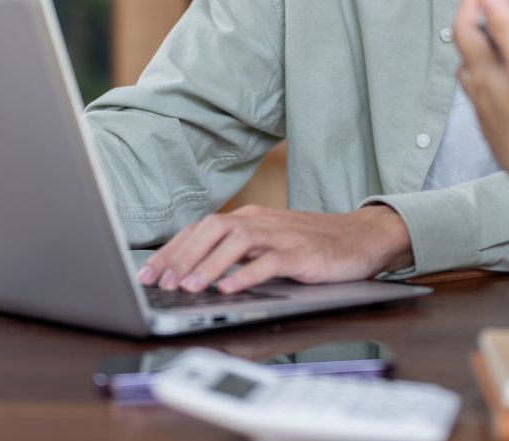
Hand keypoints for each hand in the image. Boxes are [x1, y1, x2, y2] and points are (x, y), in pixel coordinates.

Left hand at [137, 204, 412, 293]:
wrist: (362, 237)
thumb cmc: (312, 244)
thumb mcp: (268, 244)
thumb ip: (236, 252)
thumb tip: (191, 271)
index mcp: (249, 218)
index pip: (200, 229)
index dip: (171, 251)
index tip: (147, 274)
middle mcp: (261, 221)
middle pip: (212, 229)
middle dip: (182, 257)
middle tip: (161, 284)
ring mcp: (282, 235)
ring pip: (237, 242)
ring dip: (208, 265)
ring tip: (189, 288)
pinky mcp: (302, 253)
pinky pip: (270, 261)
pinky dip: (246, 275)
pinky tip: (229, 289)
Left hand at [451, 0, 508, 197]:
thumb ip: (505, 27)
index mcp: (485, 75)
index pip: (465, 31)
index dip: (468, 6)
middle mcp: (481, 96)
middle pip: (467, 58)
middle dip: (471, 32)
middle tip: (480, 14)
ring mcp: (490, 119)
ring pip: (476, 85)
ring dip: (480, 63)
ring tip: (493, 52)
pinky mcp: (503, 138)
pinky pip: (490, 108)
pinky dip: (494, 92)